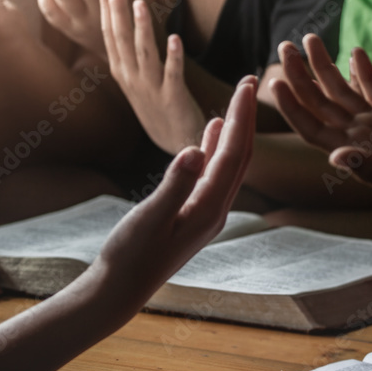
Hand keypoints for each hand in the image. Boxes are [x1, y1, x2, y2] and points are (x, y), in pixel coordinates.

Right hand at [99, 76, 256, 300]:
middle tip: (251, 81)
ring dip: (236, 131)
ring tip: (239, 100)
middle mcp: (216, 211)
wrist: (121, 289)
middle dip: (246, 117)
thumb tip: (196, 149)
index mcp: (210, 209)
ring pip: (230, 165)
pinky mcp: (194, 214)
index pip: (233, 154)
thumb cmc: (130, 256)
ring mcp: (207, 214)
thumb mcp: (150, 218)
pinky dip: (216, 148)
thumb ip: (175, 185)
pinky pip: (214, 174)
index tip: (247, 83)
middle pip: (240, 156)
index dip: (241, 116)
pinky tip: (212, 132)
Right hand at [101, 0, 205, 153]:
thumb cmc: (157, 101)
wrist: (176, 137)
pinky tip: (176, 39)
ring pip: (144, 54)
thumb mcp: (136, 76)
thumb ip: (129, 50)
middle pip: (122, 40)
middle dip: (117, 11)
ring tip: (141, 3)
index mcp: (122, 70)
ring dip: (142, 28)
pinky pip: (173, 74)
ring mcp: (151, 88)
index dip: (107, 10)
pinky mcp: (173, 98)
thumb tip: (121, 21)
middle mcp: (132, 78)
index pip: (110, 36)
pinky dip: (174, 56)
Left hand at [270, 34, 371, 217]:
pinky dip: (365, 72)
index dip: (293, 105)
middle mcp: (359, 137)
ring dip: (327, 66)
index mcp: (354, 151)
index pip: (312, 125)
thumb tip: (335, 157)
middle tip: (287, 43)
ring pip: (344, 90)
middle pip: (321, 101)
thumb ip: (369, 168)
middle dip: (302, 73)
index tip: (276, 80)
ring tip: (312, 40)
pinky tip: (358, 54)